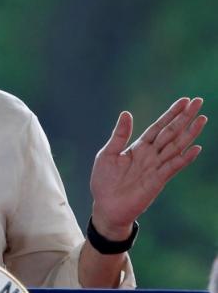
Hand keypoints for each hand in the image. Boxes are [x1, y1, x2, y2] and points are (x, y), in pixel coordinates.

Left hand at [90, 97, 206, 238]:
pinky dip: (184, 158)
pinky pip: (173, 167)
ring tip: (202, 119)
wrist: (106, 207)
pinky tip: (196, 148)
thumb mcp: (108, 154)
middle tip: (198, 102)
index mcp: (138, 147)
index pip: (158, 127)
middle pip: (171, 132)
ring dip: (189, 133)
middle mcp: (151, 155)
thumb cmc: (105, 181)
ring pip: (176, 146)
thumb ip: (119, 135)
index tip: (184, 100)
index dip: (170, 114)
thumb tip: (126, 113)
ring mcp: (156, 167)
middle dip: (184, 117)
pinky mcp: (157, 181)